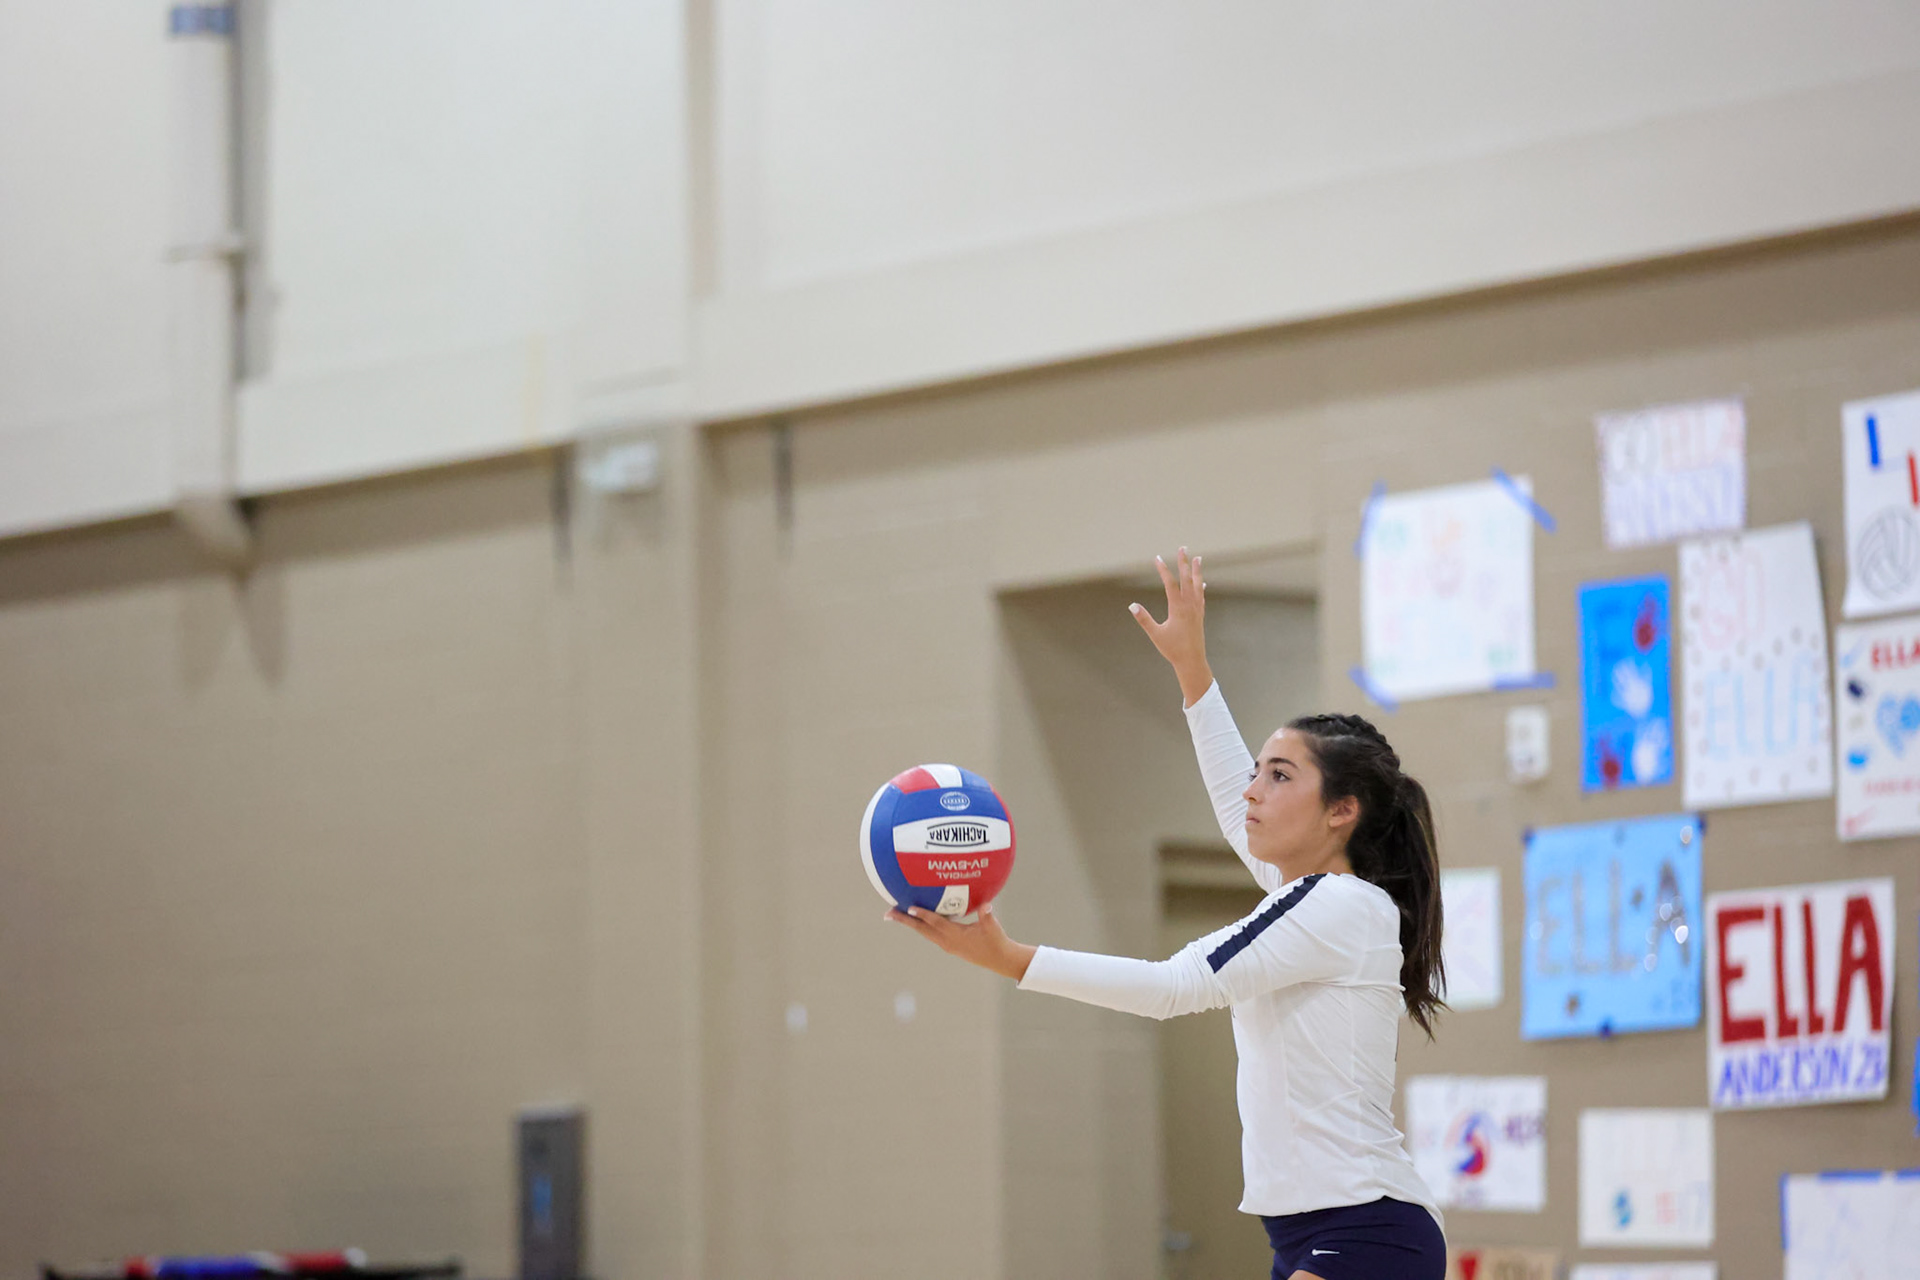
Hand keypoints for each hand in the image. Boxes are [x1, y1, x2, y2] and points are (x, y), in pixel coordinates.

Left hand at [887, 903, 1035, 981]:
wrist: (1000, 960)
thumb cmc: (997, 941)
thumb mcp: (993, 927)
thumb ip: (987, 915)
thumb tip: (987, 905)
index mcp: (956, 937)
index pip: (936, 923)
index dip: (923, 915)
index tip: (909, 908)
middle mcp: (947, 942)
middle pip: (922, 930)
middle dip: (905, 921)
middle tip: (888, 913)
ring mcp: (947, 945)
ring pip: (924, 932)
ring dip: (910, 923)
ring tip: (896, 914)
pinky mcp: (950, 945)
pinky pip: (931, 934)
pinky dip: (921, 926)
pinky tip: (917, 919)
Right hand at [1131, 547, 1212, 705]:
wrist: (1192, 661)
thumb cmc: (1173, 649)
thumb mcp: (1155, 634)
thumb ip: (1144, 619)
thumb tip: (1132, 606)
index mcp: (1178, 608)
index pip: (1170, 584)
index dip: (1163, 570)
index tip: (1157, 558)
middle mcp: (1190, 605)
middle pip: (1186, 579)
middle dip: (1184, 563)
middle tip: (1183, 548)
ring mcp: (1197, 609)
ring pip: (1197, 585)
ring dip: (1197, 571)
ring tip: (1198, 558)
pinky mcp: (1200, 615)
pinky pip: (1201, 596)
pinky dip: (1200, 587)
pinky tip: (1201, 584)